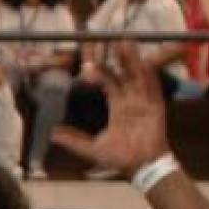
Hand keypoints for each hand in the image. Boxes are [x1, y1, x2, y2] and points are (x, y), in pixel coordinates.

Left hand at [47, 41, 171, 177]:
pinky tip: (144, 63)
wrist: (141, 168)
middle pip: (125, 76)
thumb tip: (52, 134)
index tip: (87, 66)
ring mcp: (144, 104)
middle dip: (120, 59)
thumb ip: (74, 140)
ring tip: (127, 43)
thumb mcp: (92, 149)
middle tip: (114, 41)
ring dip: (133, 61)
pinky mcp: (156, 109)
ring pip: (137, 77)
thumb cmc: (119, 159)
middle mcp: (131, 102)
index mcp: (118, 108)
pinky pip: (152, 90)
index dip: (100, 73)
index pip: (109, 84)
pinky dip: (149, 76)